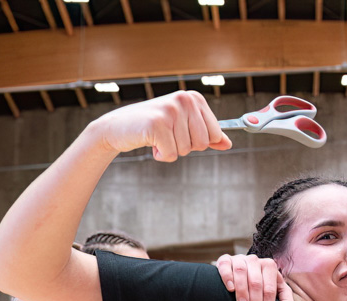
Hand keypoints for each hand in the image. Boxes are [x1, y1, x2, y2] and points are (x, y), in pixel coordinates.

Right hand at [93, 90, 231, 161]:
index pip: (214, 134)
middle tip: (168, 135)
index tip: (182, 132)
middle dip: (185, 147)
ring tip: (158, 137)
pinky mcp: (157, 124)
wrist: (118, 127)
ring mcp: (171, 110)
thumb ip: (208, 134)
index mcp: (194, 98)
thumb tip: (228, 143)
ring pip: (186, 150)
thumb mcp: (183, 127)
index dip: (198, 141)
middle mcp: (184, 100)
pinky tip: (151, 142)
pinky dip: (161, 155)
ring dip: (171, 150)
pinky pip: (171, 154)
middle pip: (202, 143)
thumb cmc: (153, 127)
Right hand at [216, 254, 295, 300]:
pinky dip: (228, 277)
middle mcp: (255, 260)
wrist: (243, 274)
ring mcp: (239, 259)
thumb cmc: (263, 286)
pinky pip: (225, 266)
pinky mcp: (224, 260)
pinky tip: (230, 289)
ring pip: (241, 273)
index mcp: (269, 267)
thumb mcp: (279, 294)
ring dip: (242, 292)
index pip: (270, 290)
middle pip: (256, 284)